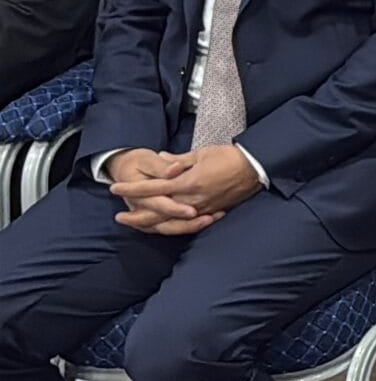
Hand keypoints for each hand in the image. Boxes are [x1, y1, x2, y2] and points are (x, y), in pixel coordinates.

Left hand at [110, 144, 261, 232]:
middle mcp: (191, 199)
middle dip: (136, 215)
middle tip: (119, 216)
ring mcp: (200, 209)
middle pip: (156, 212)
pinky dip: (171, 227)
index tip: (115, 188)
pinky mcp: (210, 213)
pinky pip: (185, 225)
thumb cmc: (229, 157)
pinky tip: (162, 227)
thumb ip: (178, 160)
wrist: (255, 167)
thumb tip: (161, 160)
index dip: (131, 188)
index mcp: (187, 181)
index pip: (152, 188)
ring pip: (169, 223)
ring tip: (137, 224)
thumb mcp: (201, 153)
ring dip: (150, 224)